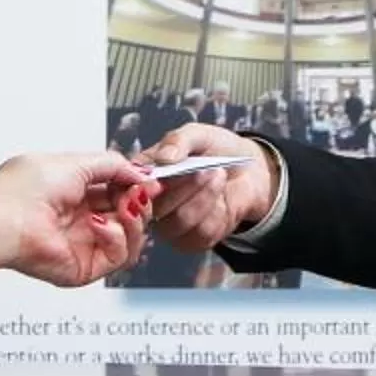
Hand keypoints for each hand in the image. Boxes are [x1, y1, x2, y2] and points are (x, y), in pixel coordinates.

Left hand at [0, 151, 159, 285]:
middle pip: (130, 217)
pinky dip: (118, 238)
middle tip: (140, 192)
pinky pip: (119, 257)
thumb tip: (141, 172)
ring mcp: (84, 245)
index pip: (119, 193)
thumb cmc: (24, 190)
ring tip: (125, 207)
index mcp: (75, 195)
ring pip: (132, 239)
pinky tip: (101, 225)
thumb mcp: (75, 162)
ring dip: (135, 220)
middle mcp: (81, 221)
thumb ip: (113, 165)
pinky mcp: (84, 268)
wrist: (3, 219)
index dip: (136, 187)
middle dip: (140, 202)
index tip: (150, 179)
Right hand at [146, 123, 278, 251]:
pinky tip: (222, 197)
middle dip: (179, 188)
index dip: (139, 184)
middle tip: (200, 170)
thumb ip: (178, 141)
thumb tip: (164, 157)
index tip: (160, 175)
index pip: (125, 186)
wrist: (250, 171)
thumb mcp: (198, 135)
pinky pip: (200, 232)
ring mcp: (170, 225)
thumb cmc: (217, 151)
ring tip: (216, 175)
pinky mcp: (193, 240)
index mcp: (143, 176)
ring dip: (200, 197)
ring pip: (177, 221)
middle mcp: (151, 203)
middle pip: (150, 208)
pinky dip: (215, 210)